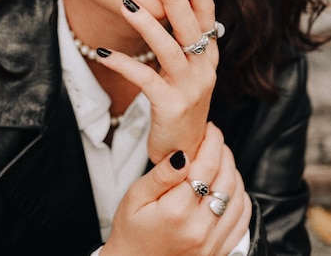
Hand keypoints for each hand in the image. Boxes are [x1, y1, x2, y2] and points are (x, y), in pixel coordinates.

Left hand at [97, 0, 218, 162]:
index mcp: (209, 52)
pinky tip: (102, 53)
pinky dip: (123, 64)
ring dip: (148, 25)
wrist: (186, 149)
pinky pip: (145, 79)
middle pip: (192, 25)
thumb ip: (182, 36)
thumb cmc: (182, 100)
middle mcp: (205, 67)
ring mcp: (190, 87)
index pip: (206, 12)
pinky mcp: (171, 105)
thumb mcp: (187, 65)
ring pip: (170, 48)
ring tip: (127, 4)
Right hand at [102, 123, 251, 255]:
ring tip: (220, 158)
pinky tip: (229, 185)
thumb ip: (161, 175)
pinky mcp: (219, 250)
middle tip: (214, 139)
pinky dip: (241, 197)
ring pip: (238, 197)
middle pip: (227, 178)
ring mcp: (213, 242)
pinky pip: (242, 220)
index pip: (207, 165)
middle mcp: (200, 228)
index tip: (209, 129)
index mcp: (177, 211)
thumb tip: (182, 154)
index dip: (212, 141)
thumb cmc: (131, 233)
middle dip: (224, 151)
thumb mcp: (135, 197)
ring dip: (233, 171)